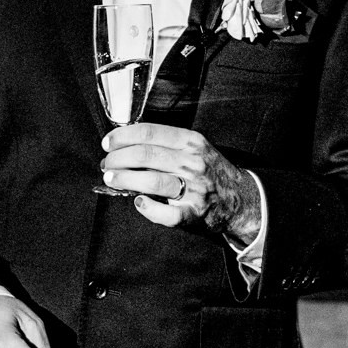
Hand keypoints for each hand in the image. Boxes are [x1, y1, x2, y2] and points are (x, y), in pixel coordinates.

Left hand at [99, 124, 260, 246]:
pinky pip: (164, 213)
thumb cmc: (210, 172)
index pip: (150, 132)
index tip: (108, 143)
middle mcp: (193, 163)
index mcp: (191, 142)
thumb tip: (126, 144)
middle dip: (118, 159)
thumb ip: (166, 144)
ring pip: (151, 181)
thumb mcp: (194, 149)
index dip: (123, 137)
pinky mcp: (193, 214)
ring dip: (124, 179)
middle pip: (145, 156)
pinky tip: (139, 202)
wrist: (240, 200)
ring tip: (112, 179)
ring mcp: (194, 189)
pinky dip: (147, 208)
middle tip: (107, 164)